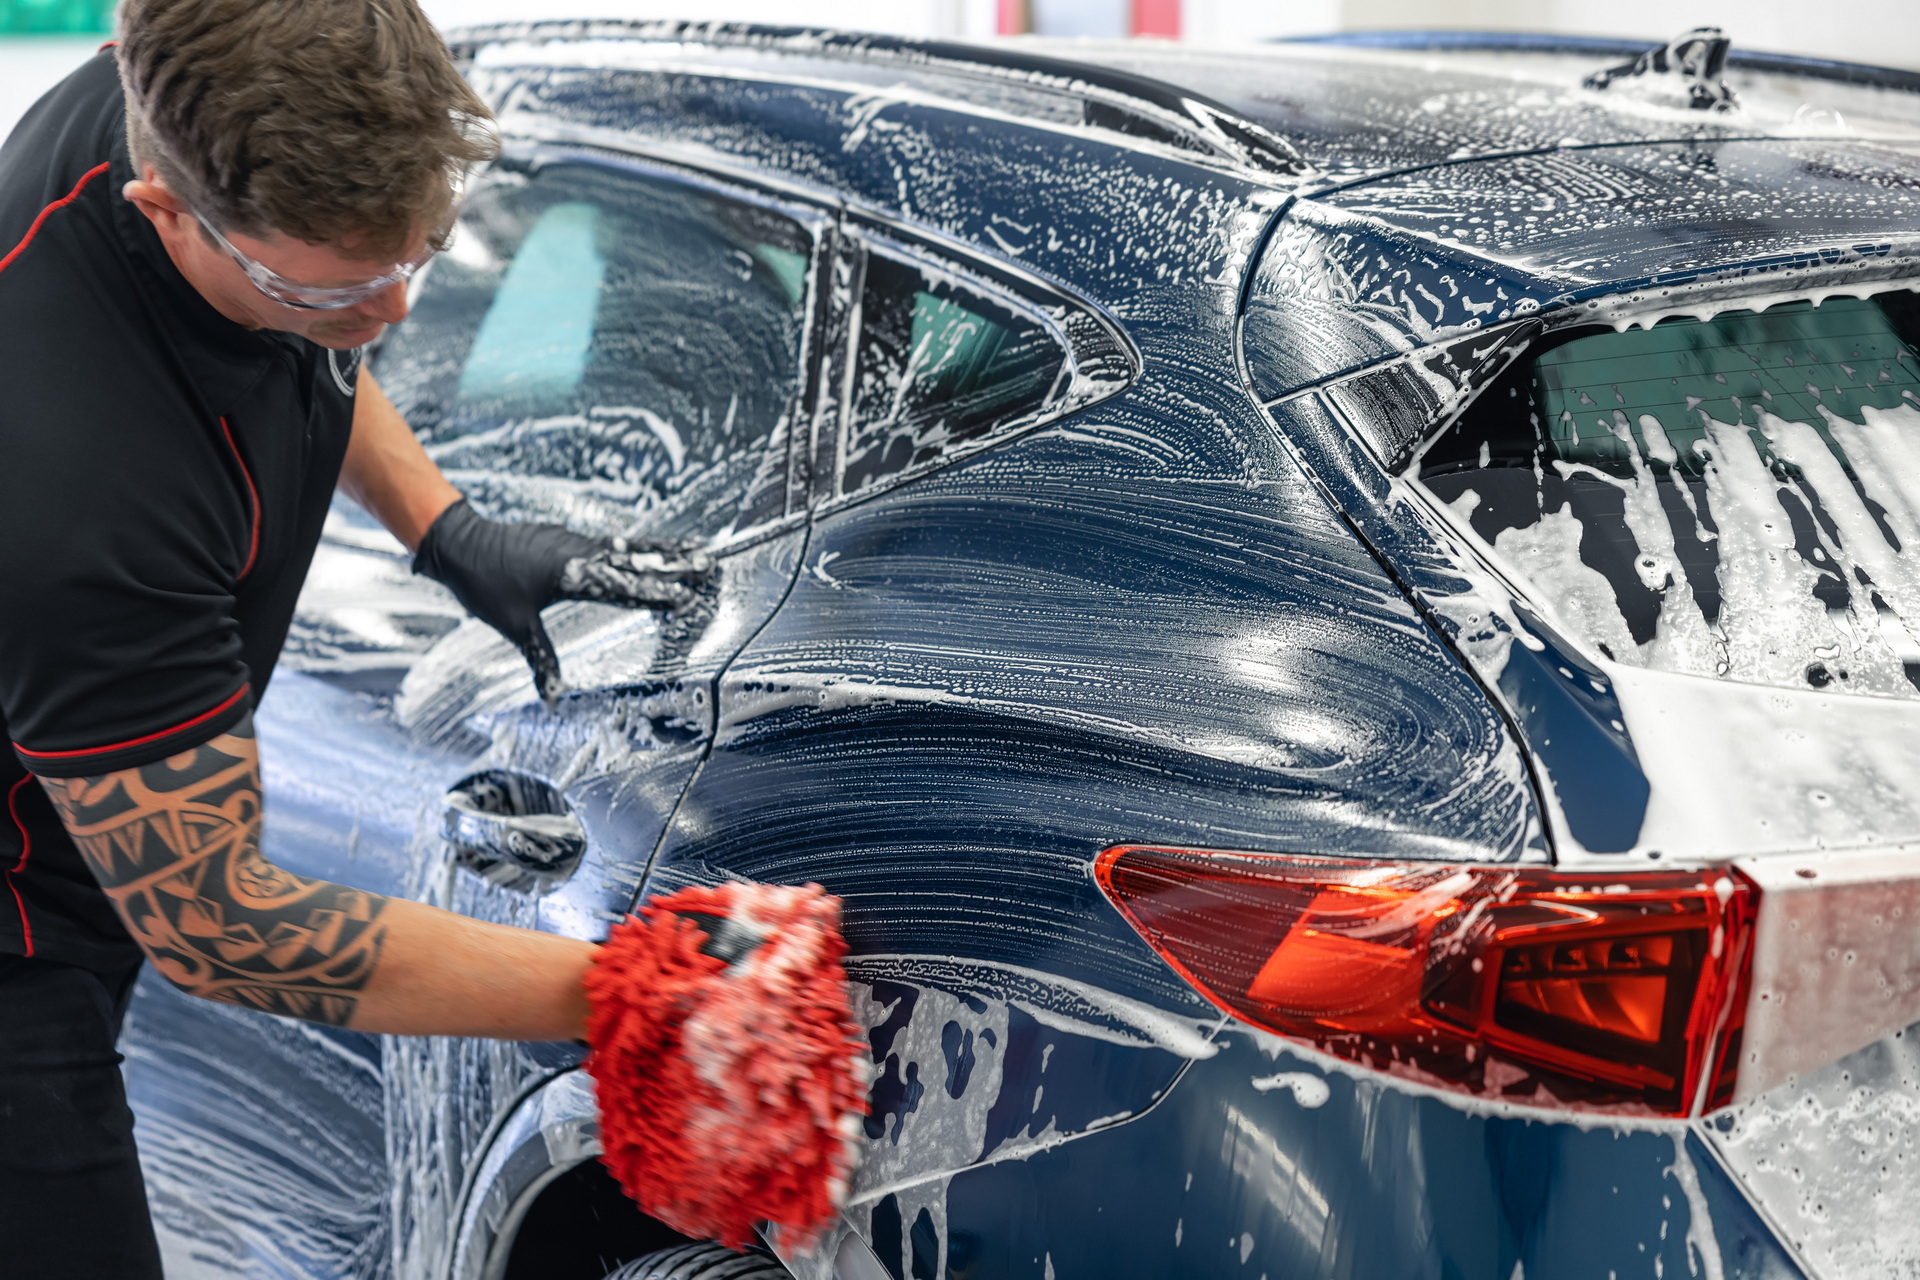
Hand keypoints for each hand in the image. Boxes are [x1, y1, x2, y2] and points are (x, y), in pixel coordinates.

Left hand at [412, 499, 711, 700]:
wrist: (458, 540)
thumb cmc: (483, 584)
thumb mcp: (514, 625)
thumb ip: (540, 658)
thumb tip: (552, 698)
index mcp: (569, 573)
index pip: (621, 585)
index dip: (654, 593)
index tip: (685, 597)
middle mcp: (578, 552)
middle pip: (634, 559)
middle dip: (674, 563)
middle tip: (709, 563)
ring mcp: (574, 541)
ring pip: (627, 548)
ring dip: (662, 550)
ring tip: (695, 549)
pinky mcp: (567, 538)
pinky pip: (610, 544)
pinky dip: (636, 548)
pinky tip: (649, 551)